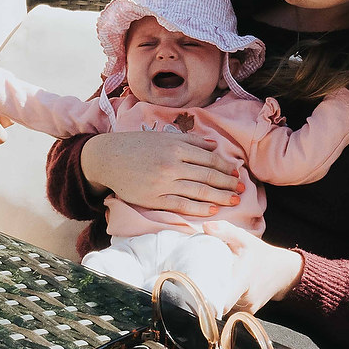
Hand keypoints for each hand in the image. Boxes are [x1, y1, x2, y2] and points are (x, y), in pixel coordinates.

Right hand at [82, 130, 240, 214]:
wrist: (108, 158)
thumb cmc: (136, 145)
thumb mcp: (163, 137)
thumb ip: (190, 140)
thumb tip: (214, 146)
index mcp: (176, 146)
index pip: (209, 158)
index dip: (225, 167)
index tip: (237, 173)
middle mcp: (172, 164)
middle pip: (207, 175)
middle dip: (227, 183)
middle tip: (241, 189)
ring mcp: (163, 182)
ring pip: (198, 191)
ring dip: (219, 197)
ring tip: (233, 201)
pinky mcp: (154, 198)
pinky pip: (181, 205)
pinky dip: (199, 208)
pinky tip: (212, 211)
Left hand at [202, 220, 303, 313]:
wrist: (284, 271)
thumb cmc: (261, 254)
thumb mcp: (245, 239)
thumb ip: (225, 231)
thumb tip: (205, 227)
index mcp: (244, 279)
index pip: (223, 302)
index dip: (208, 302)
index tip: (195, 295)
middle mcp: (247, 298)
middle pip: (220, 307)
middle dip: (208, 300)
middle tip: (196, 289)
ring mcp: (249, 308)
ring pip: (225, 311)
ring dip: (217, 302)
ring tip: (209, 290)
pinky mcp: (250, 313)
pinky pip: (232, 312)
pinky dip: (226, 305)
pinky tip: (222, 294)